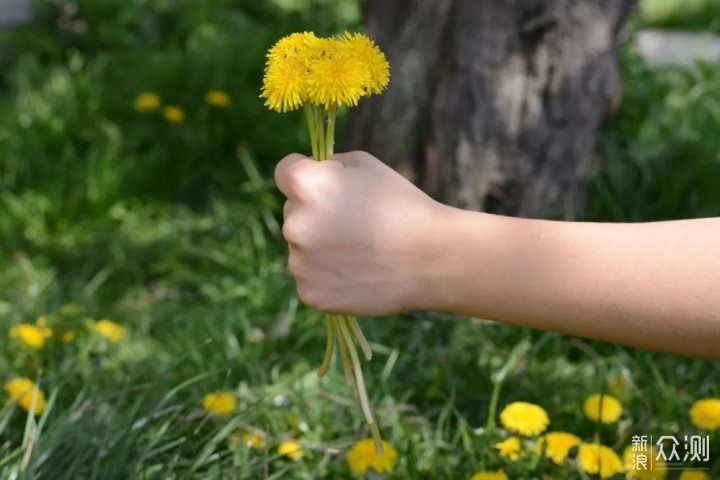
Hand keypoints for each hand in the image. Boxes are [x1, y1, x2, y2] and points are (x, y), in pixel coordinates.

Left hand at [275, 151, 447, 315]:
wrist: (431, 260)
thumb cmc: (403, 205)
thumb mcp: (367, 165)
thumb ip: (330, 166)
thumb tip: (312, 174)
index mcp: (305, 185)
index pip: (284, 172)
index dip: (305, 174)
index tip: (324, 184)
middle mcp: (293, 224)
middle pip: (293, 213)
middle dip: (315, 214)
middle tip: (356, 224)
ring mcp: (299, 263)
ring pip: (302, 249)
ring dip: (321, 248)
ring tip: (362, 252)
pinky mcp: (309, 293)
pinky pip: (312, 278)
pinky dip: (329, 277)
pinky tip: (359, 273)